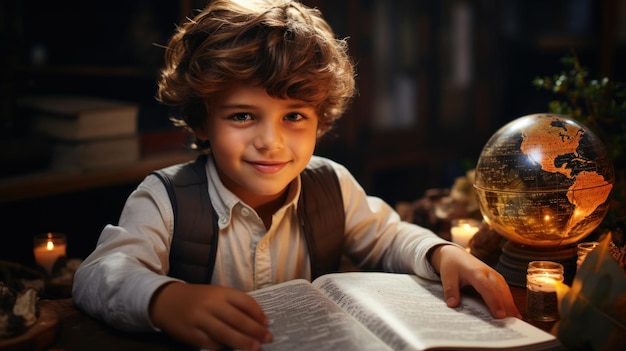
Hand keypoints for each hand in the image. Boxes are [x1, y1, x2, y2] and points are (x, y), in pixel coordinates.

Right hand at [149, 282, 271, 350]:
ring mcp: (199, 319)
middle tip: (267, 338)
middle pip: (237, 319)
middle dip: (254, 330)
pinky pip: (211, 343)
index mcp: (220, 292)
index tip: (267, 323)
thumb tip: (257, 321)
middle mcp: (210, 304)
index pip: (244, 301)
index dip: (258, 313)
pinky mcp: (191, 334)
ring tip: (255, 348)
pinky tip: (232, 349)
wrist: (166, 300)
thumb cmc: (198, 298)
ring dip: (242, 342)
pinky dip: (223, 347)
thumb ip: (234, 305)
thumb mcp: (216, 294)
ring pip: (225, 333)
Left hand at [429, 244, 521, 318]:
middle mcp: (487, 272)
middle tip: (510, 321)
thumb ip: (450, 291)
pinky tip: (513, 311)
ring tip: (515, 319)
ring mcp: (493, 274)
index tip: (499, 315)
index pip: (486, 288)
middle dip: (506, 305)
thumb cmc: (451, 265)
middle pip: (500, 289)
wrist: (454, 254)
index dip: (494, 302)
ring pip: (505, 289)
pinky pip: (504, 289)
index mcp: (475, 272)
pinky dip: (509, 300)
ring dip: (510, 303)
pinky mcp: (495, 277)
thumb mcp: (447, 277)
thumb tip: (452, 304)